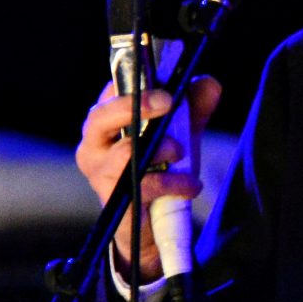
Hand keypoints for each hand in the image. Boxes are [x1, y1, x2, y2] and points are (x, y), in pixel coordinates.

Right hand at [75, 75, 220, 281]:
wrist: (154, 221)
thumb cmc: (160, 165)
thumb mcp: (181, 131)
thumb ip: (194, 107)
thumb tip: (209, 83)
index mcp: (104, 123)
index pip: (108, 93)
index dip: (132, 82)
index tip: (161, 80)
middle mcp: (93, 147)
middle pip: (100, 117)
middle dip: (136, 105)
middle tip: (169, 101)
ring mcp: (100, 176)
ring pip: (126, 153)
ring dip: (163, 148)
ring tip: (181, 153)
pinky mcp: (116, 203)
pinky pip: (146, 185)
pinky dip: (176, 182)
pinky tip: (190, 185)